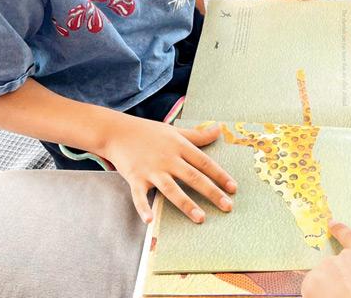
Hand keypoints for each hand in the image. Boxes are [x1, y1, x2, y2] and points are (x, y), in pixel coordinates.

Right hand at [98, 116, 236, 223]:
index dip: (220, 175)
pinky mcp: (135, 178)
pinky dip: (143, 207)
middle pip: (193, 177)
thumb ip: (198, 135)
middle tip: (227, 206)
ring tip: (201, 218)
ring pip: (171, 189)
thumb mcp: (175, 131)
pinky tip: (149, 220)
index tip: (233, 188)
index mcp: (179, 146)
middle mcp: (168, 159)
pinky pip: (139, 196)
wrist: (116, 131)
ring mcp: (151, 170)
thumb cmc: (148, 132)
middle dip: (212, 192)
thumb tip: (220, 129)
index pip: (204, 162)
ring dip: (186, 204)